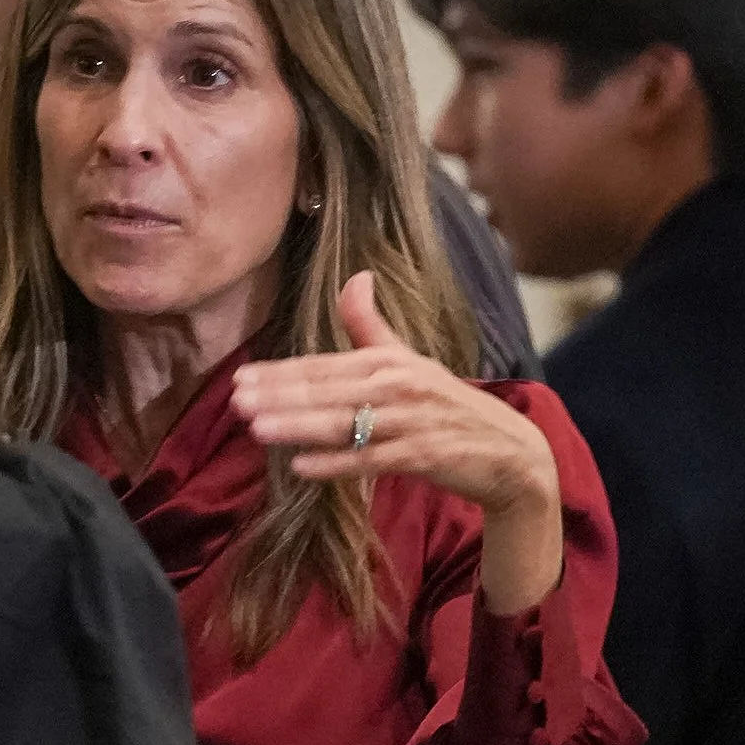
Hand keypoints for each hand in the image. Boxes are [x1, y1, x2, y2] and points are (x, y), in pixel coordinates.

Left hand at [231, 271, 562, 613]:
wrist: (508, 451)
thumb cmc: (447, 405)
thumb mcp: (409, 360)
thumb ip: (370, 325)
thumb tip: (355, 276)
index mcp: (390, 361)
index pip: (324, 366)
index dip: (281, 372)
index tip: (241, 377)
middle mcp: (399, 386)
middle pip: (329, 391)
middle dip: (280, 396)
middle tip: (236, 401)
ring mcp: (412, 421)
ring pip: (345, 423)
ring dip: (299, 426)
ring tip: (257, 430)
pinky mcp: (424, 456)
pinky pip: (372, 460)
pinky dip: (337, 463)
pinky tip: (301, 467)